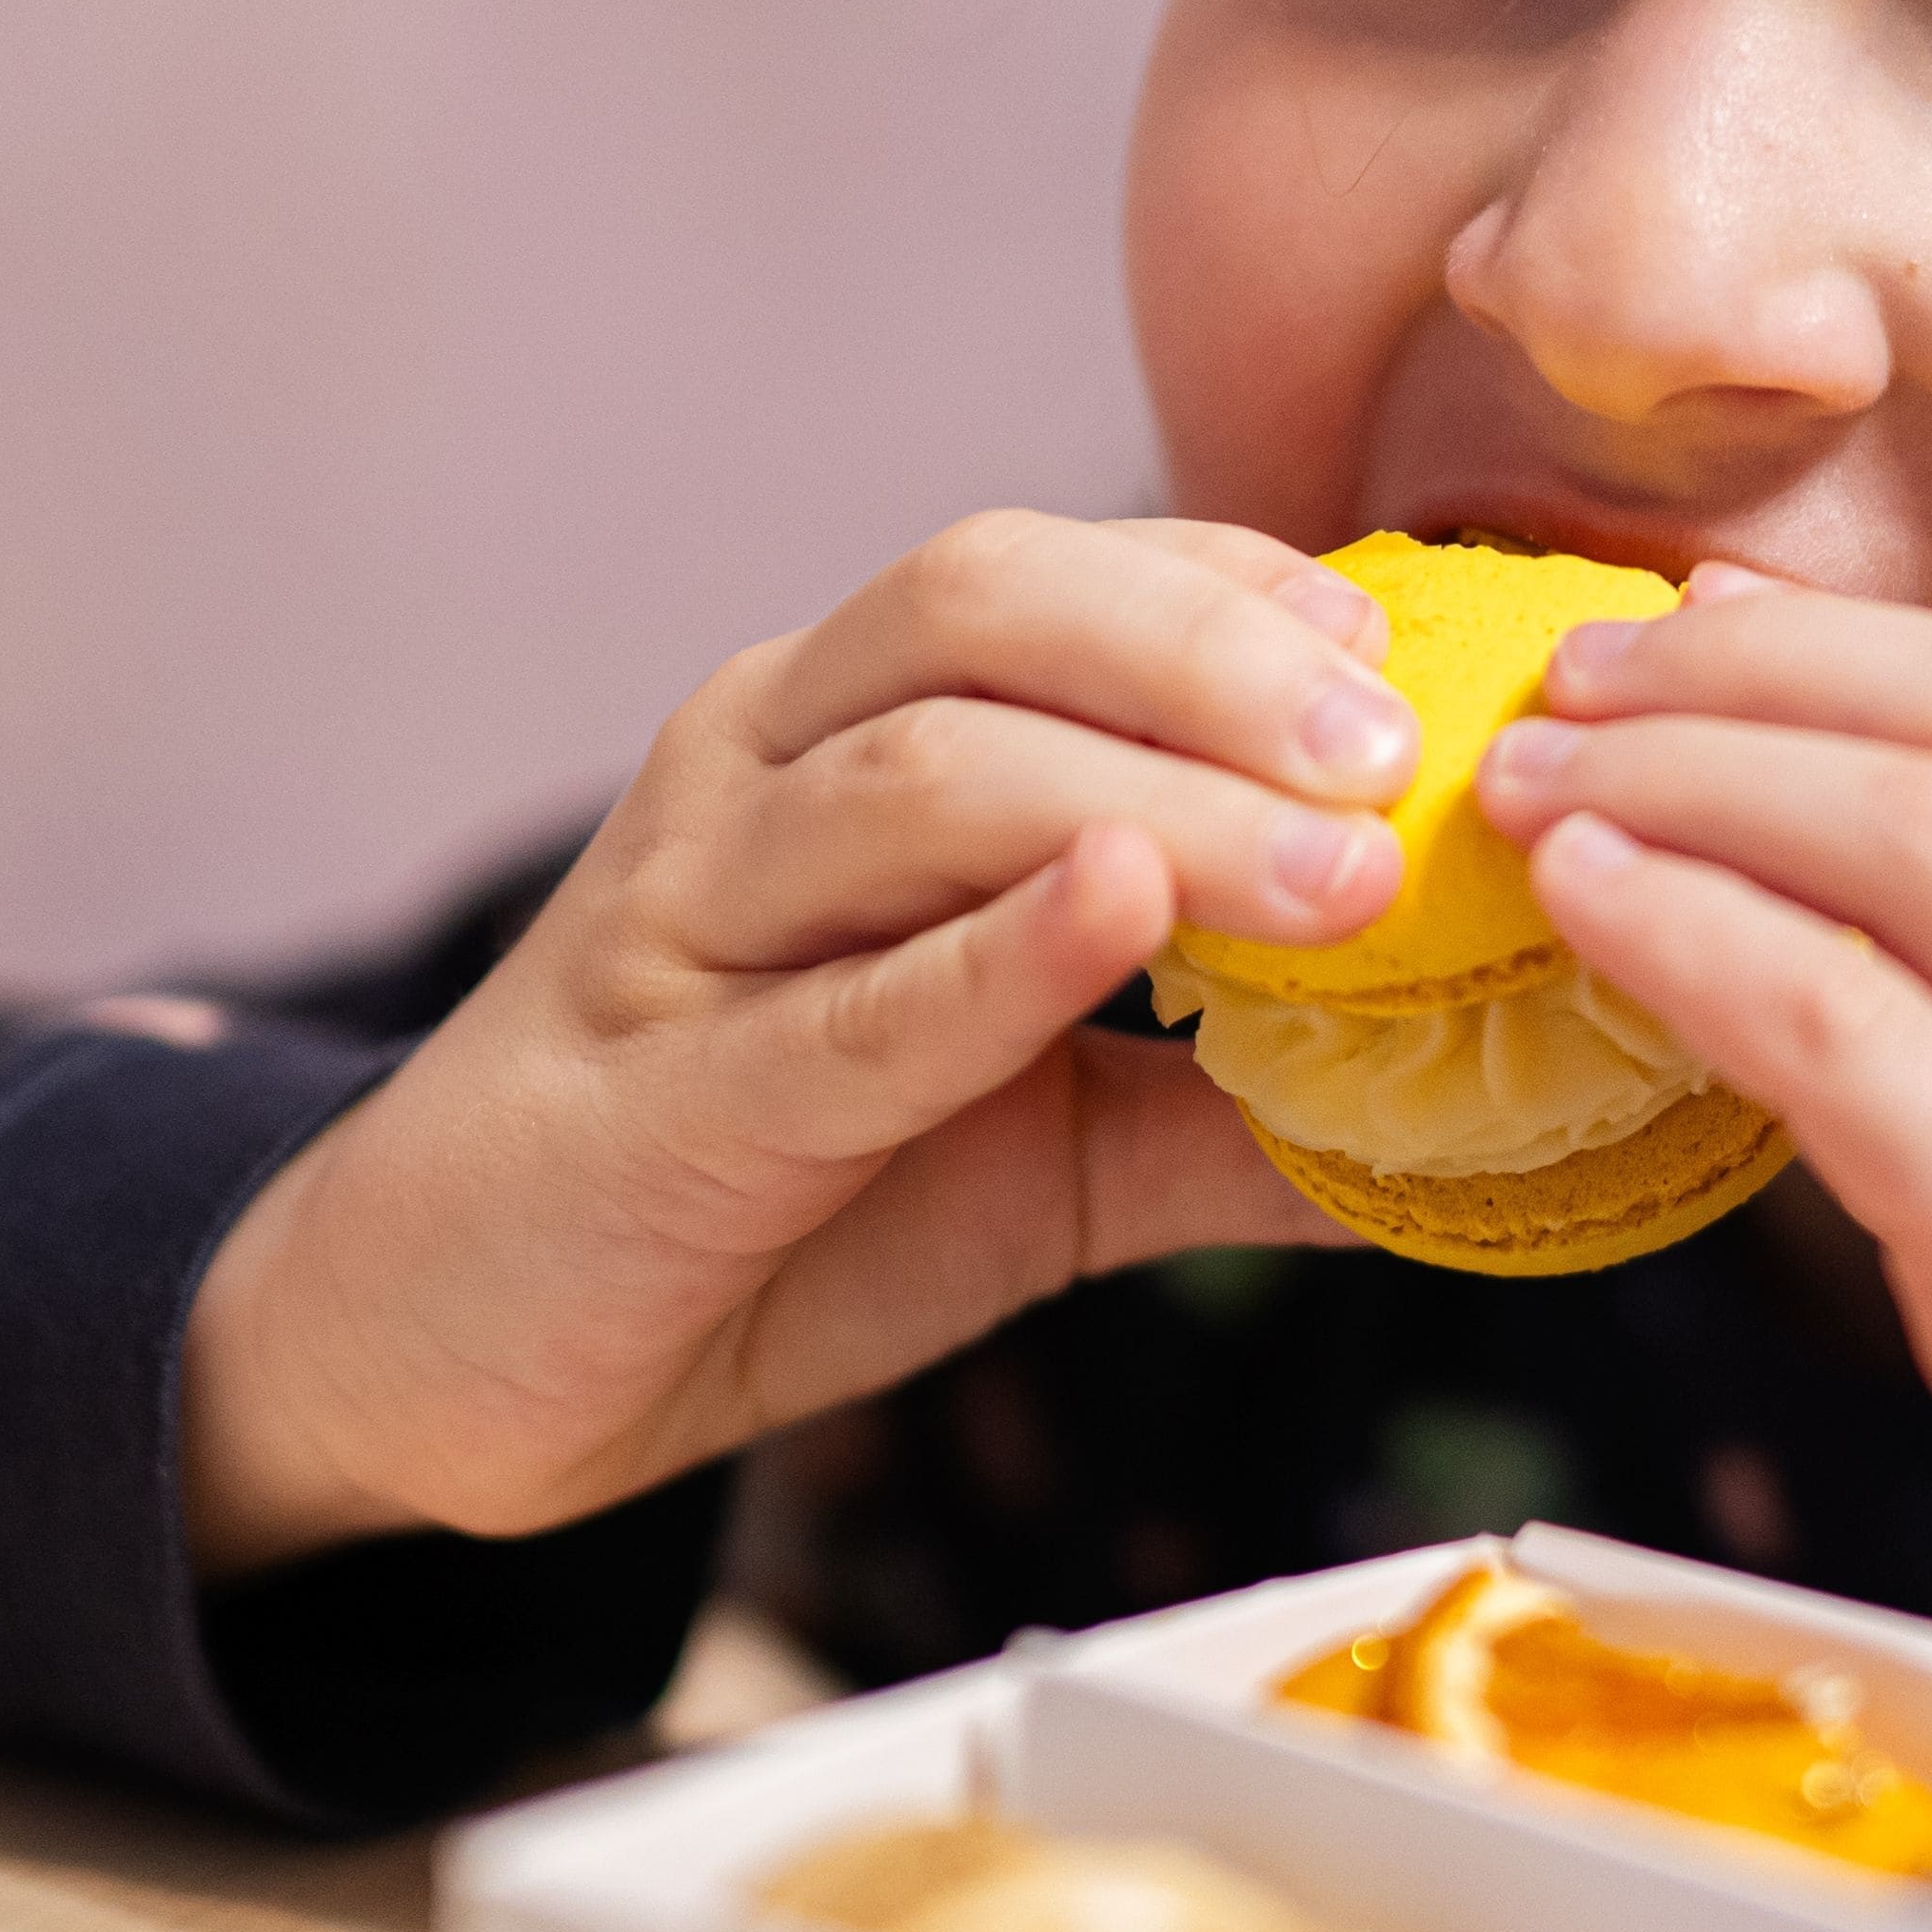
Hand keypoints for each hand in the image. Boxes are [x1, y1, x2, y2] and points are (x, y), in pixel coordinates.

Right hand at [177, 514, 1405, 1569]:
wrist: (449, 1352)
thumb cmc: (751, 1205)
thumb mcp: (1035, 1153)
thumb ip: (1231, 1114)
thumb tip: (1482, 1125)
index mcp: (839, 741)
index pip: (1052, 579)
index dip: (1235, 587)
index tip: (1413, 656)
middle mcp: (754, 778)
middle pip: (982, 606)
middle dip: (1208, 652)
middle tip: (1401, 750)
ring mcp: (690, 920)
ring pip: (924, 777)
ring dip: (1156, 801)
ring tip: (1341, 875)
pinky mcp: (662, 1093)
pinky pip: (840, 1001)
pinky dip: (991, 953)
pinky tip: (1120, 913)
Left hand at [1483, 575, 1931, 1741]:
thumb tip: (1870, 918)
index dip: (1877, 653)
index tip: (1709, 640)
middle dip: (1764, 676)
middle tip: (1580, 676)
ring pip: (1926, 847)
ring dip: (1697, 783)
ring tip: (1542, 785)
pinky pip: (1858, 1039)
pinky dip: (1698, 944)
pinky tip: (1594, 915)